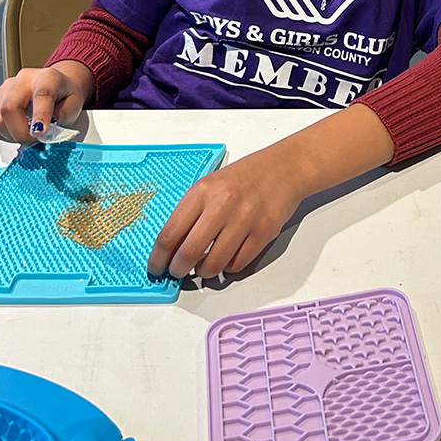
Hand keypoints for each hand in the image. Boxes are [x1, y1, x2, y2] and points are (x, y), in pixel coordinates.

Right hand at [0, 63, 93, 144]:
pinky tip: (19, 129)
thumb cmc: (65, 94)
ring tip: (28, 134)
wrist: (57, 85)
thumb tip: (45, 131)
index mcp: (48, 77)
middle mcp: (24, 79)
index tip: (39, 133)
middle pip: (10, 108)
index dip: (40, 116)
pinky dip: (6, 133)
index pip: (41, 95)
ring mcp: (6, 87)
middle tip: (34, 141)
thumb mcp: (74, 106)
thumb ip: (61, 117)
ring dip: (12, 135)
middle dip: (20, 132)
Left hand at [147, 146, 307, 279]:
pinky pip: (237, 265)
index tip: (156, 267)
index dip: (158, 258)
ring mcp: (244, 220)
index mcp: (203, 191)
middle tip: (178, 272)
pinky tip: (228, 257)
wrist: (285, 168)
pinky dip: (228, 267)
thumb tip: (171, 247)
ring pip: (213, 265)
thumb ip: (191, 212)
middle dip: (178, 270)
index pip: (169, 234)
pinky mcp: (263, 232)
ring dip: (204, 272)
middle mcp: (222, 205)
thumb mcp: (210, 185)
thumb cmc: (246, 177)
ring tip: (204, 266)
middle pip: (188, 254)